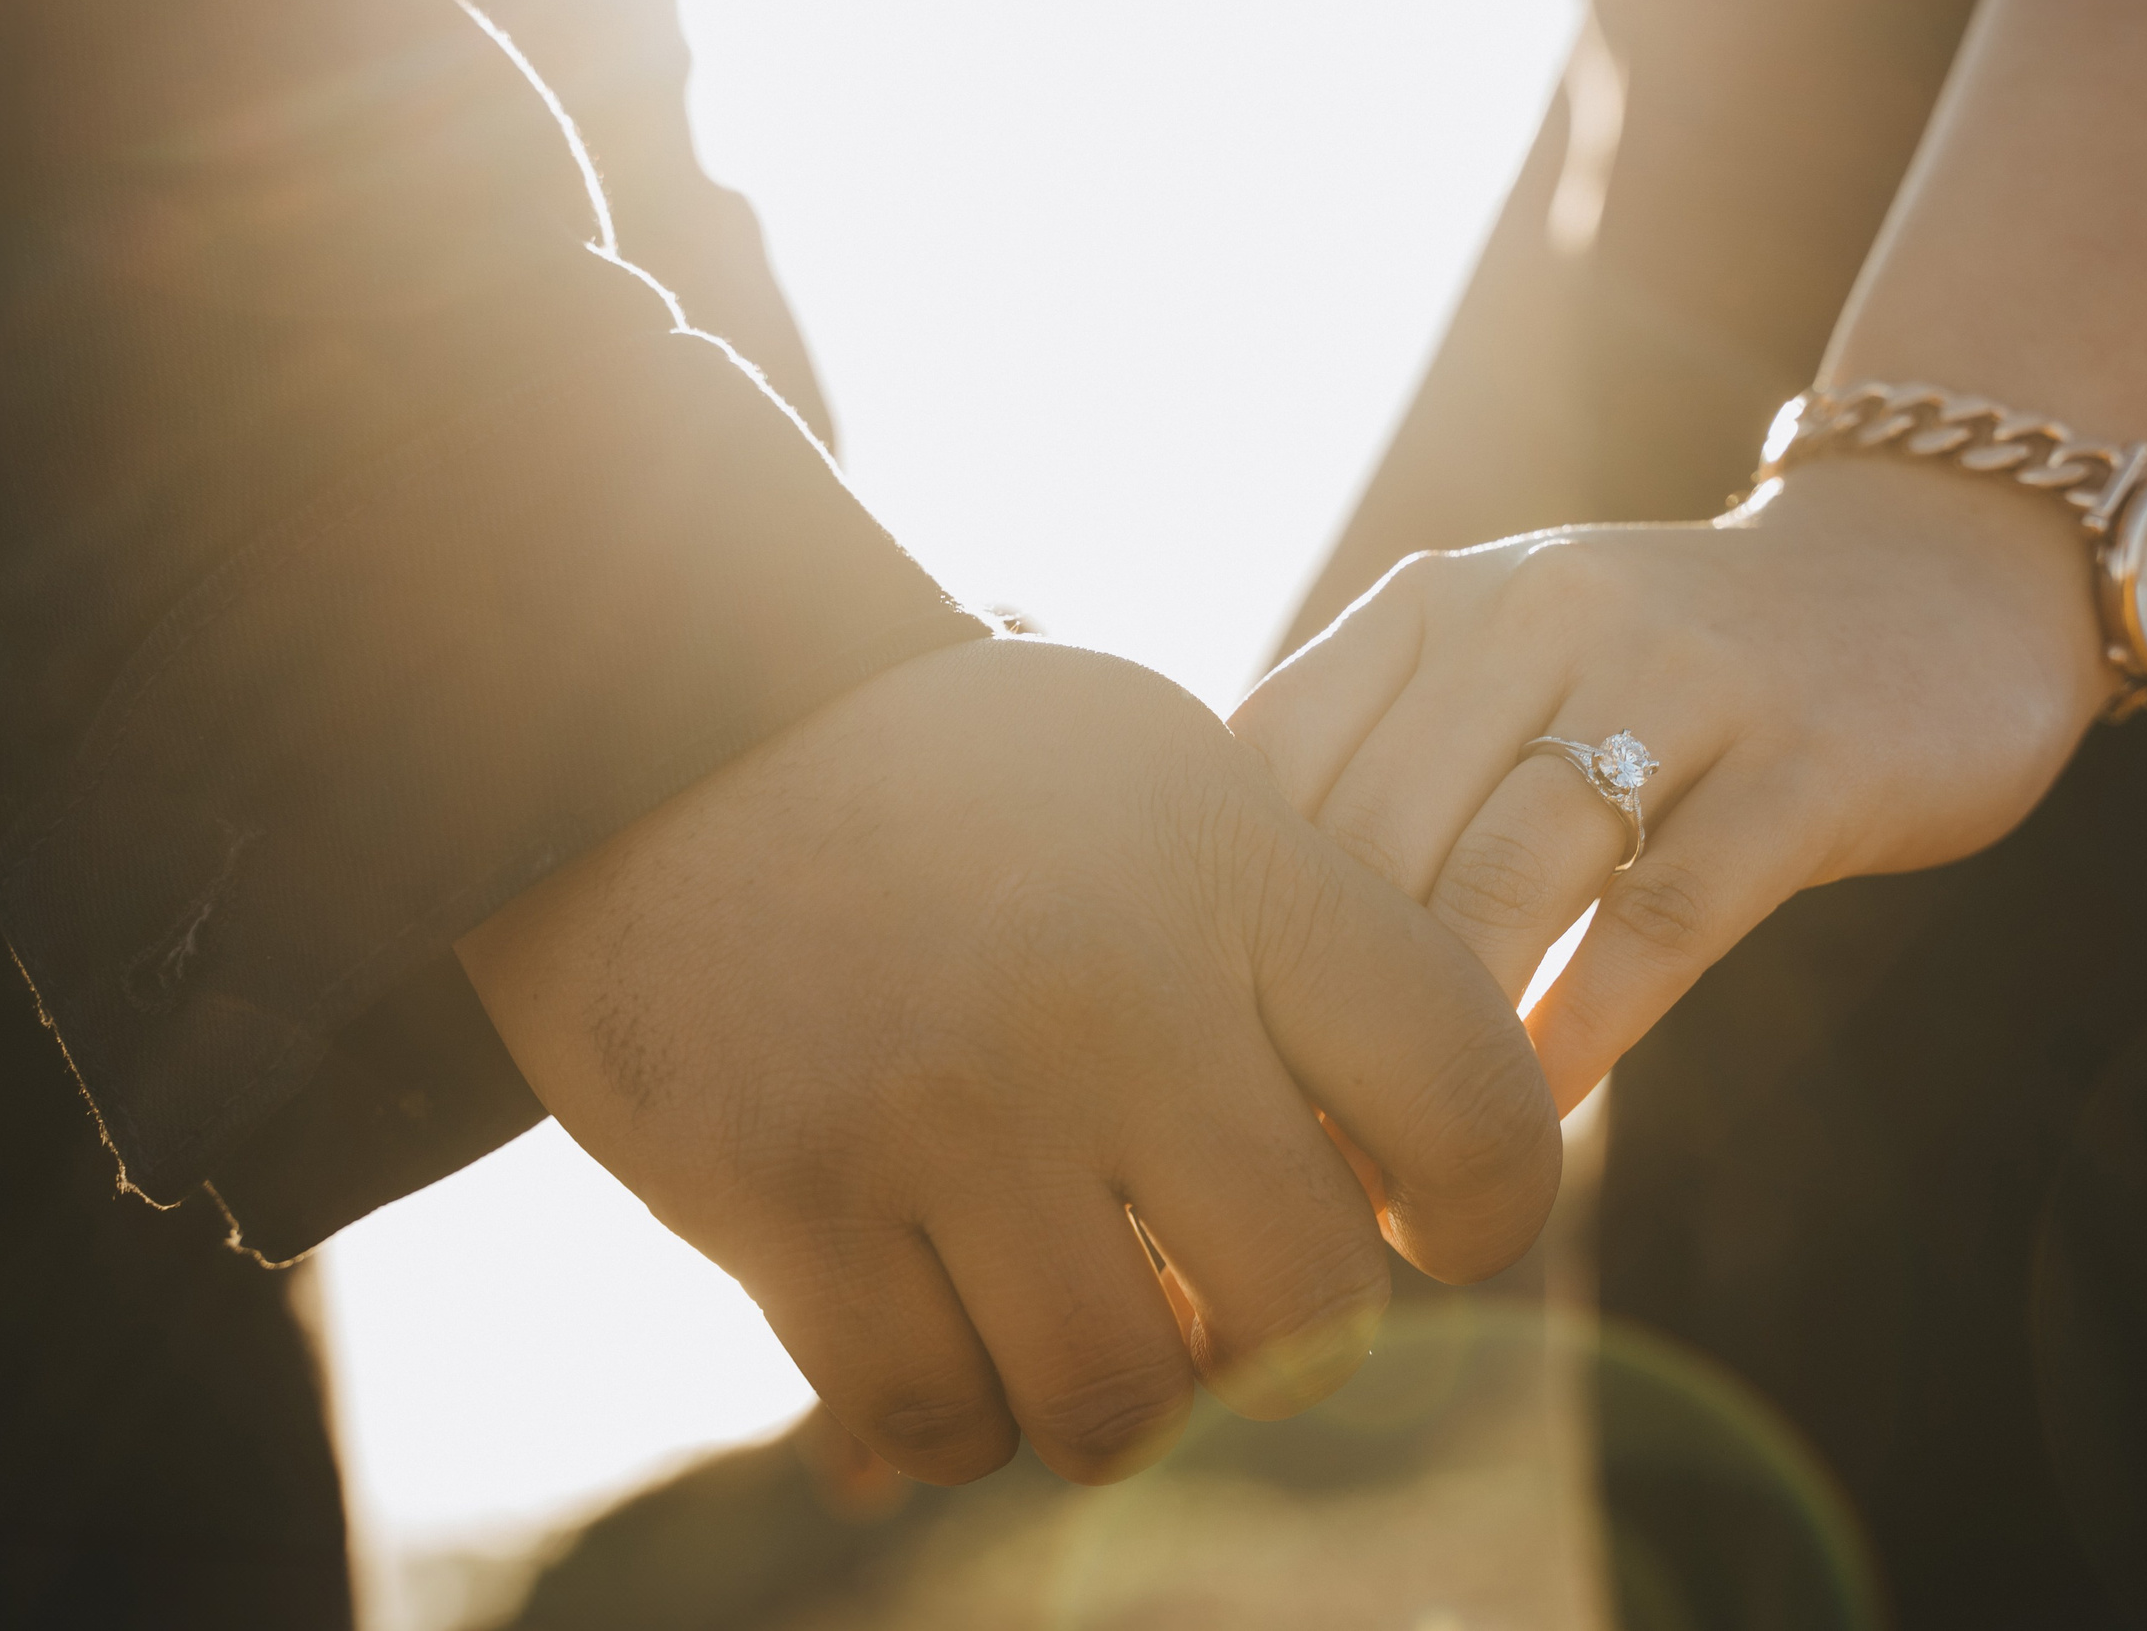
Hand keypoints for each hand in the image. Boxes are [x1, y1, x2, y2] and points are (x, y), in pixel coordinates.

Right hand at [456, 638, 1558, 1485]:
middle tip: (1232, 1291)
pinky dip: (963, 1407)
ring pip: (1123, 1404)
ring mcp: (945, 1111)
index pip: (1475, 1101)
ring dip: (1119, 1393)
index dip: (1488, 1207)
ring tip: (1078, 1306)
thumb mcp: (1163, 790)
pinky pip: (939, 1421)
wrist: (657, 724)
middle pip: (1315, 1312)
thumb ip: (1300, 957)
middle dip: (1290, 1340)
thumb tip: (1411, 1190)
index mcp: (1235, 873)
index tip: (1421, 1218)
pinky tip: (950, 1317)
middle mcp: (1112, 996)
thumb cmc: (953, 778)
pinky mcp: (787, 1202)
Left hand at [1231, 458, 2120, 1112]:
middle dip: (1316, 1010)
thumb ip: (1376, 763)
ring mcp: (1681, 678)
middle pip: (1372, 838)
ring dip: (1441, 1042)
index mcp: (1437, 601)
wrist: (1931, 572)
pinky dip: (1582, 1026)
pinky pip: (1662, 916)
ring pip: (1504, 878)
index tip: (1207, 1061)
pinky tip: (1533, 1115)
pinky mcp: (1807, 761)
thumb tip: (1213, 942)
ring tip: (1404, 1165)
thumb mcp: (1505, 660)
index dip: (1221, 925)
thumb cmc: (1669, 664)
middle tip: (1291, 1160)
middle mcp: (1539, 612)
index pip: (1270, 765)